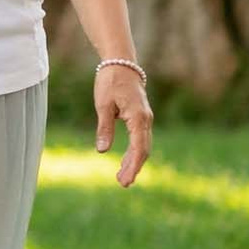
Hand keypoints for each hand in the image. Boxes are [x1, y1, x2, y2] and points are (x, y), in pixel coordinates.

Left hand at [95, 62, 153, 186]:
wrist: (121, 63)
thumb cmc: (110, 81)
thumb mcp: (103, 105)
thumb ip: (104, 128)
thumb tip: (103, 150)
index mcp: (138, 117)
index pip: (139, 147)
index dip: (133, 166)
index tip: (125, 180)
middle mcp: (146, 120)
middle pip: (143, 150)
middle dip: (134, 168)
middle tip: (122, 184)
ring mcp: (145, 119)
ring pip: (143, 146)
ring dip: (134, 162)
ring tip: (121, 178)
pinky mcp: (141, 118)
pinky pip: (140, 139)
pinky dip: (134, 152)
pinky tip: (124, 162)